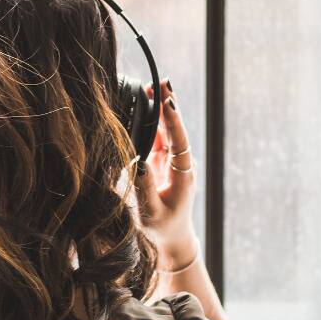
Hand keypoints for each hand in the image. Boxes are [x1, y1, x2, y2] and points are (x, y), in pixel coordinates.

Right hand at [134, 78, 199, 269]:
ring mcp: (174, 160)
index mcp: (183, 174)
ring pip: (168, 129)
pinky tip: (146, 104)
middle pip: (175, 129)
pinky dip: (153, 120)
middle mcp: (182, 163)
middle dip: (168, 105)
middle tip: (161, 81)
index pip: (179, 141)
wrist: (173, 237)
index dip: (173, 121)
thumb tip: (137, 162)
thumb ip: (145, 188)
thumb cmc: (162, 228)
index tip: (168, 102)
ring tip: (152, 86)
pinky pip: (159, 136)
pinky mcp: (164, 160)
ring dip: (161, 108)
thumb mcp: (151, 212)